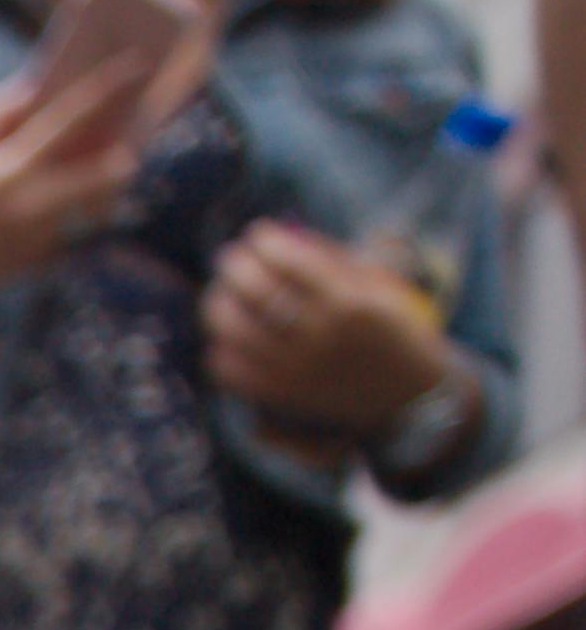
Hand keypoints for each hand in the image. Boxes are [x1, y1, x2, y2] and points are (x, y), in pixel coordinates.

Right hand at [0, 64, 160, 309]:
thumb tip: (37, 88)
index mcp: (9, 169)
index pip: (69, 118)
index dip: (106, 89)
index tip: (136, 66)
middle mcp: (30, 204)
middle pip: (102, 176)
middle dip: (120, 163)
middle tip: (126, 153)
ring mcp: (37, 237)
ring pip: (91, 208)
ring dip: (97, 195)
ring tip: (85, 187)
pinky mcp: (36, 262)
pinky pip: (67, 234)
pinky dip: (64, 223)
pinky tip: (46, 219)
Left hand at [205, 219, 454, 435]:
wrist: (410, 396)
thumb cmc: (395, 331)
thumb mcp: (380, 288)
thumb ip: (332, 262)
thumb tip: (282, 237)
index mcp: (351, 303)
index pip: (291, 262)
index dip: (265, 242)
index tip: (257, 233)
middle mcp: (320, 336)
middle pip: (255, 292)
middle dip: (234, 267)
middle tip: (230, 258)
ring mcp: (296, 368)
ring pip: (233, 330)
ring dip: (218, 304)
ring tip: (221, 292)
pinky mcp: (280, 394)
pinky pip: (229, 370)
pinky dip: (220, 348)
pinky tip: (228, 335)